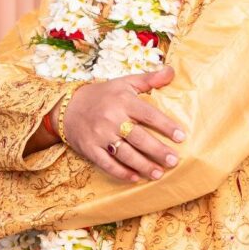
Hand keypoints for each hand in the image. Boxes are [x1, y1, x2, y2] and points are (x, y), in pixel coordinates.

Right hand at [60, 65, 185, 183]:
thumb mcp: (124, 83)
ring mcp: (100, 135)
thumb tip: (172, 71)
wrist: (67, 107)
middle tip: (174, 161)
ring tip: (159, 174)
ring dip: (143, 165)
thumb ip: (149, 79)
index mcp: (123, 101)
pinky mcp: (90, 149)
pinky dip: (121, 172)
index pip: (149, 115)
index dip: (166, 126)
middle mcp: (112, 118)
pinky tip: (135, 178)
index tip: (181, 136)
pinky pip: (107, 164)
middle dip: (157, 150)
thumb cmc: (102, 95)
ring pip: (125, 154)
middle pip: (139, 137)